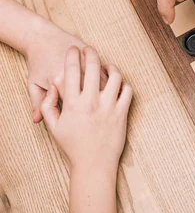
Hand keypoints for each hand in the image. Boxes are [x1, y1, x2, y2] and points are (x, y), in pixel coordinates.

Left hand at [25, 20, 106, 123]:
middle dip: (94, 106)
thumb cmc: (37, 62)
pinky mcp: (91, 59)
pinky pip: (103, 74)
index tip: (80, 120)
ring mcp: (84, 65)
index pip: (73, 105)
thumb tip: (37, 121)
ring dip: (104, 95)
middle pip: (90, 96)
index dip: (78, 114)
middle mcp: (74, 74)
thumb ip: (38, 103)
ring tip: (102, 104)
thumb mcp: (33, 84)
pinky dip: (106, 82)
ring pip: (101, 85)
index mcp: (59, 83)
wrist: (43, 37)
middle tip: (95, 113)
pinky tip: (106, 90)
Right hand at [39, 47, 131, 172]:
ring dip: (111, 68)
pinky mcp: (122, 113)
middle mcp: (92, 102)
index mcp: (73, 104)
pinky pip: (128, 91)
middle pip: (93, 68)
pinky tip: (119, 83)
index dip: (72, 56)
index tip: (73, 49)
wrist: (94, 163)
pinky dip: (124, 83)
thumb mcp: (53, 126)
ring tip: (107, 66)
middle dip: (91, 53)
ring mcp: (109, 107)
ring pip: (115, 77)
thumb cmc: (73, 145)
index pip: (72, 72)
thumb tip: (53, 88)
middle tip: (89, 49)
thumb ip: (47, 106)